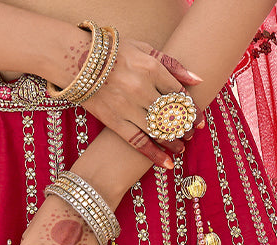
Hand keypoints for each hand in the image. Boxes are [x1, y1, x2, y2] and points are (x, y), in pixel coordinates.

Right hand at [82, 42, 201, 168]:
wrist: (78, 61)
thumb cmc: (114, 53)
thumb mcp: (144, 49)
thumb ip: (171, 64)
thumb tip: (197, 80)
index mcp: (151, 68)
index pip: (179, 93)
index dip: (192, 109)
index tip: (199, 120)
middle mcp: (142, 88)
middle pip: (171, 114)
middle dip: (184, 127)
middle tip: (190, 134)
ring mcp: (128, 107)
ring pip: (158, 130)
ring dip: (173, 142)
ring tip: (180, 148)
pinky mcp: (114, 121)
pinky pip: (138, 142)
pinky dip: (154, 154)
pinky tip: (167, 163)